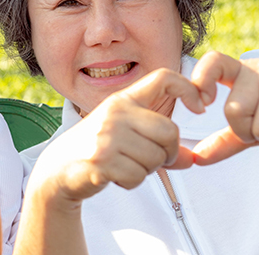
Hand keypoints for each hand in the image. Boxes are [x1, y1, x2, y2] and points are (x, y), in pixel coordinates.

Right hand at [28, 69, 206, 205]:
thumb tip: (193, 159)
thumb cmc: (95, 149)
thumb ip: (157, 142)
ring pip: (156, 158)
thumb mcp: (124, 135)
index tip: (200, 106)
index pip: (163, 78)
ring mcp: (107, 135)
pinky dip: (131, 182)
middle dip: (168, 153)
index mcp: (123, 100)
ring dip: (146, 170)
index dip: (188, 88)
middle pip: (170, 131)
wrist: (58, 168)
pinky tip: (114, 175)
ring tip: (124, 165)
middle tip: (151, 160)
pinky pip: (138, 176)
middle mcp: (115, 112)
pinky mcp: (102, 160)